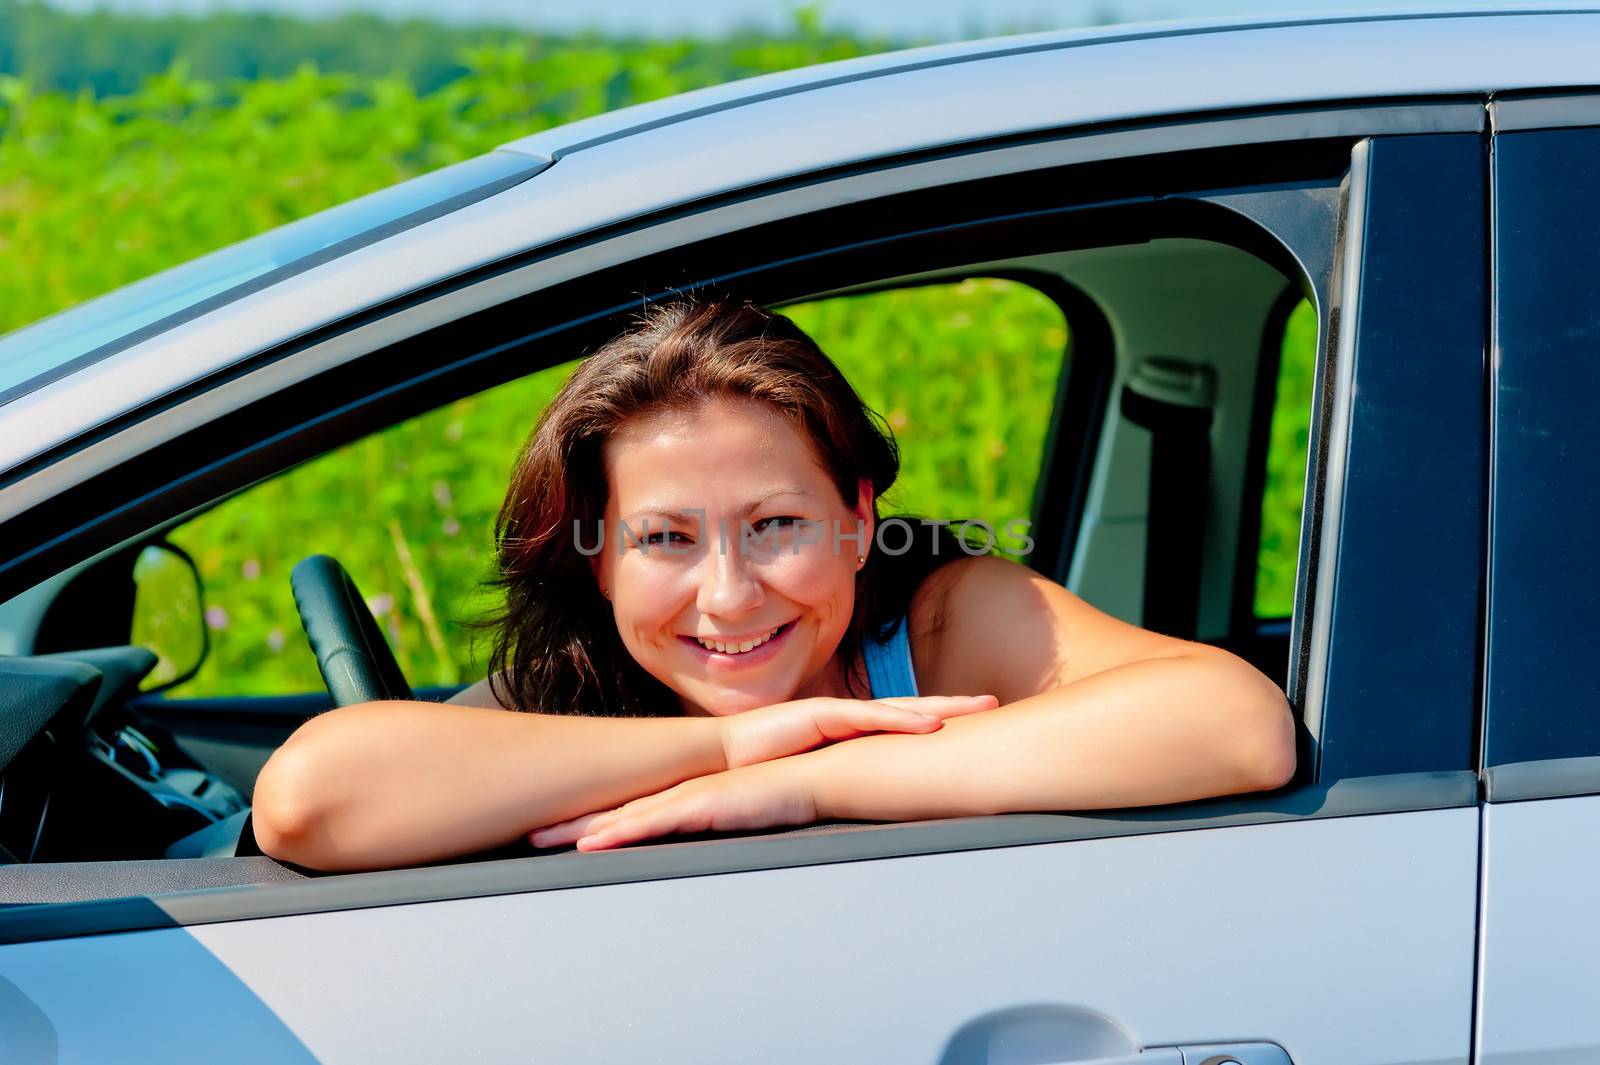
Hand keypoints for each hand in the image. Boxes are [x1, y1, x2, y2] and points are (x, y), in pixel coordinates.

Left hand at [529, 758, 815, 850]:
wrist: (808, 775)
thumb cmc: (779, 794)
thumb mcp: (737, 813)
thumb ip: (715, 824)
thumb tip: (701, 836)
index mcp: (681, 799)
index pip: (625, 811)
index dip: (588, 819)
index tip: (555, 829)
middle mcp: (675, 797)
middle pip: (610, 812)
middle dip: (566, 823)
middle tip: (529, 835)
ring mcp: (684, 800)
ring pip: (620, 819)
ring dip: (577, 832)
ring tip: (539, 841)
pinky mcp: (699, 808)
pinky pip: (650, 824)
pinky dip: (618, 835)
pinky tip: (589, 847)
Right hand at [718, 693, 998, 769]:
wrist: (719, 760)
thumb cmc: (761, 770)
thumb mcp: (814, 779)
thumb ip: (843, 785)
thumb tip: (872, 808)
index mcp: (849, 733)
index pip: (901, 724)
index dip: (938, 718)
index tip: (975, 723)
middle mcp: (847, 718)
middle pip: (911, 708)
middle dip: (954, 704)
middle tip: (993, 704)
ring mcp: (835, 713)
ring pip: (899, 707)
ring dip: (940, 706)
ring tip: (978, 707)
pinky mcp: (820, 716)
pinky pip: (869, 716)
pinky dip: (902, 719)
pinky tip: (932, 724)